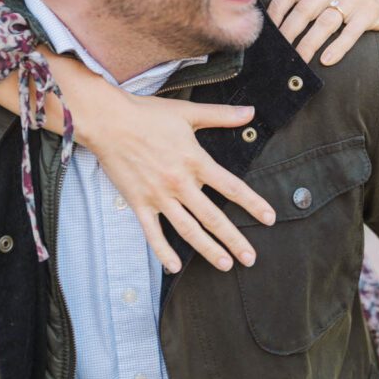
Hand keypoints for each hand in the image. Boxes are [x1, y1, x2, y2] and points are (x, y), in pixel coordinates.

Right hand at [44, 51, 275, 274]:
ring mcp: (159, 196)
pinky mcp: (139, 203)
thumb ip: (222, 115)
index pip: (231, 187)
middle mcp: (180, 183)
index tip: (269, 218)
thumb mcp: (188, 112)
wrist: (110, 121)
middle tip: (250, 258)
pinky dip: (163, 251)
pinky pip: (153, 232)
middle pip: (212, 217)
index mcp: (195, 161)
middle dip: (234, 239)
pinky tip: (174, 266)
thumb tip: (251, 112)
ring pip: (187, 229)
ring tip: (225, 264)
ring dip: (207, 249)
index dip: (252, 204)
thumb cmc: (148, 114)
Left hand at [266, 0, 378, 64]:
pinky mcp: (372, 12)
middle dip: (289, 31)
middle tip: (277, 51)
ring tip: (298, 60)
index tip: (267, 29)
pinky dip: (337, 47)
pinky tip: (326, 60)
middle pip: (306, 8)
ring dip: (309, 44)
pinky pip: (351, 32)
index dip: (277, 9)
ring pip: (326, 22)